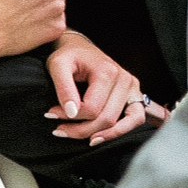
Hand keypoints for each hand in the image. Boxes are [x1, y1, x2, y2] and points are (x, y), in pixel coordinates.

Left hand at [45, 32, 169, 145]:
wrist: (80, 47)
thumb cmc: (69, 56)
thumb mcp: (58, 65)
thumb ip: (64, 88)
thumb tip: (72, 113)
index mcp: (107, 71)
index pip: (92, 108)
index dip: (70, 117)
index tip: (51, 113)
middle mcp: (125, 79)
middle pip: (107, 119)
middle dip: (81, 130)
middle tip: (60, 130)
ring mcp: (133, 88)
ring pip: (123, 123)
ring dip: (103, 135)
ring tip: (84, 139)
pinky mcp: (135, 95)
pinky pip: (136, 119)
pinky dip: (120, 131)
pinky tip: (100, 136)